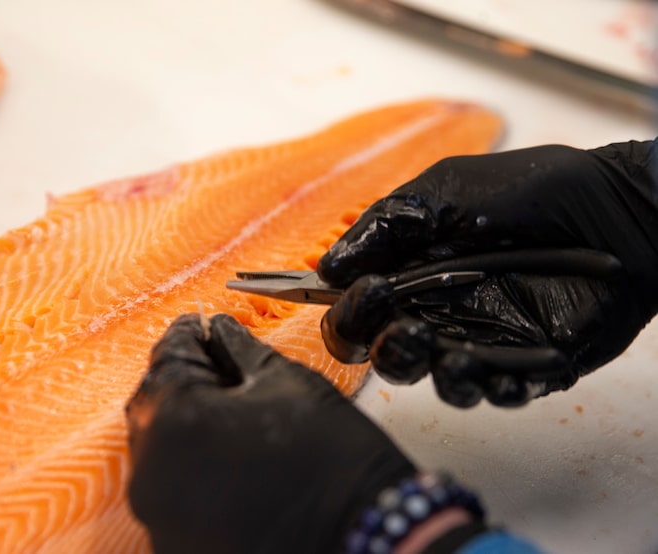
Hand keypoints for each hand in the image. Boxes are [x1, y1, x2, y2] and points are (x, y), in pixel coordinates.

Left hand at [125, 314, 414, 553]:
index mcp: (175, 421)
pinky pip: (171, 491)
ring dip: (183, 424)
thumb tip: (220, 332)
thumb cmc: (331, 460)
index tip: (200, 324)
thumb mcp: (285, 383)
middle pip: (153, 406)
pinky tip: (224, 455)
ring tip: (223, 409)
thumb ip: (240, 350)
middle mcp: (153, 473)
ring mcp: (160, 516)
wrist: (363, 539)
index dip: (187, 334)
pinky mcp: (176, 545)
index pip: (166, 359)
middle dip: (182, 379)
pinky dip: (189, 466)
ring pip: (158, 451)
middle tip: (214, 361)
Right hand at [317, 141, 657, 406]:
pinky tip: (502, 372)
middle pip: (388, 353)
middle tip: (408, 328)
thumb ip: (386, 224)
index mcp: (412, 272)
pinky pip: (497, 392)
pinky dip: (493, 390)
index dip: (348, 312)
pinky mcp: (527, 363)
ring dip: (435, 374)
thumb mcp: (448, 191)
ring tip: (453, 354)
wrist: (617, 209)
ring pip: (436, 380)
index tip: (366, 292)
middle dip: (386, 350)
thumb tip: (327, 266)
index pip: (358, 310)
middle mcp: (440, 309)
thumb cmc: (532, 191)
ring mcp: (483, 339)